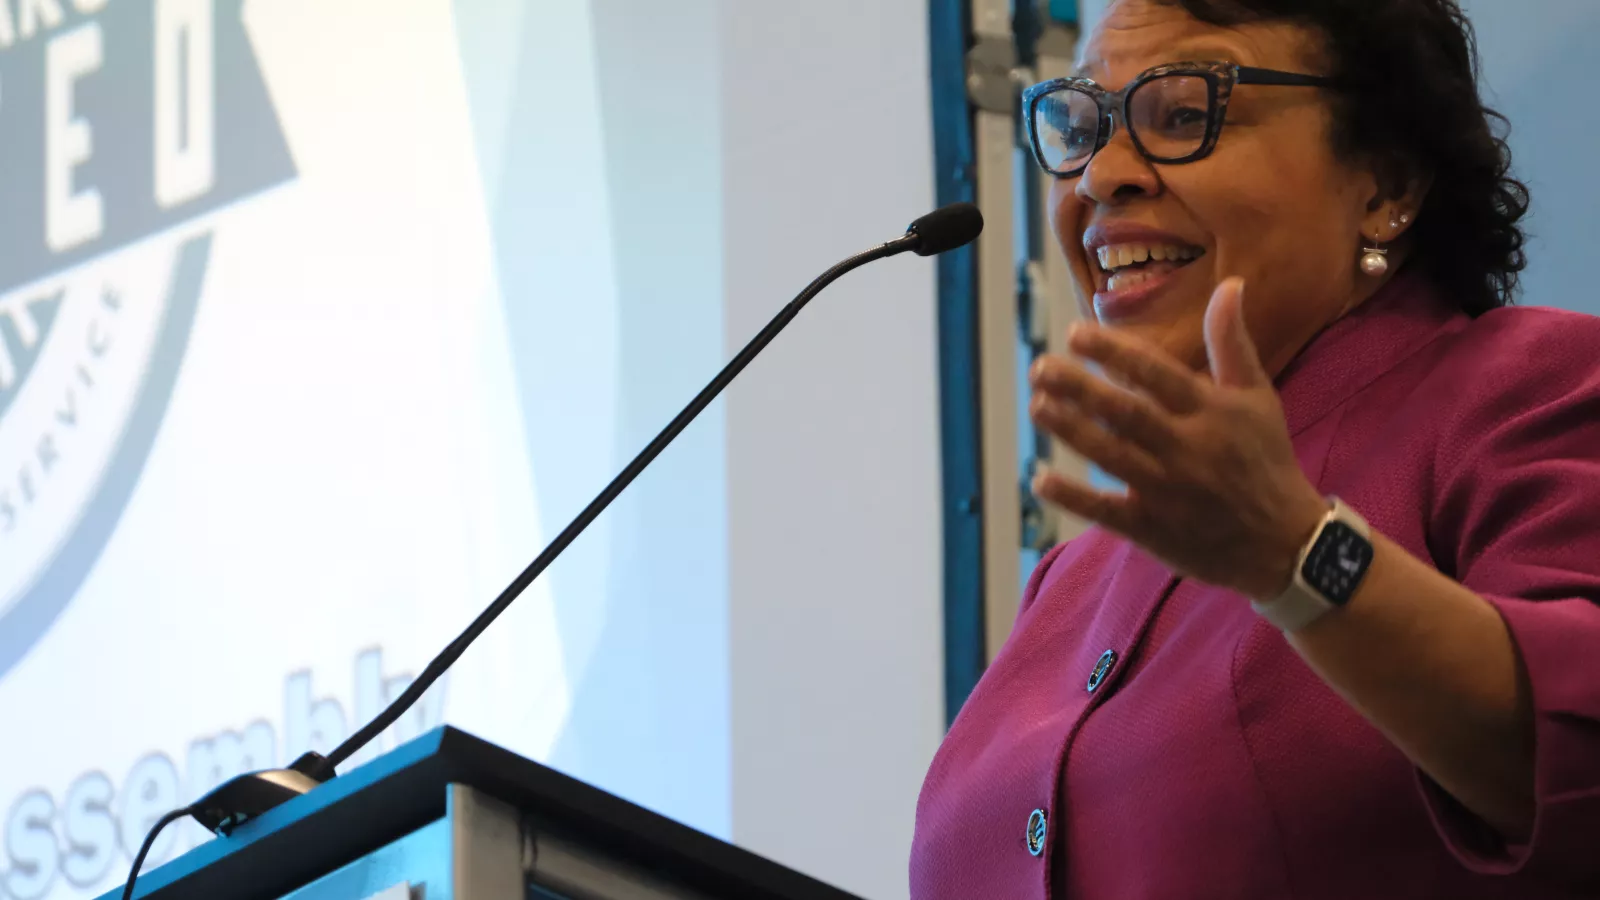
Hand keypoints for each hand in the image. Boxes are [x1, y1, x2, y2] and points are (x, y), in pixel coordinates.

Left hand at [1028, 278, 1329, 600]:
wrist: (1284, 543)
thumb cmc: (1265, 459)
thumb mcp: (1257, 397)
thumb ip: (1232, 342)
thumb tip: (1230, 284)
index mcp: (1211, 411)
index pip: (1156, 374)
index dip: (1114, 352)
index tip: (1075, 333)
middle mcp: (1188, 448)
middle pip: (1125, 413)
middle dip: (1080, 388)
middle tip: (1040, 367)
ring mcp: (1168, 491)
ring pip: (1111, 456)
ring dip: (1071, 430)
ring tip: (1037, 405)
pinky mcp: (1153, 529)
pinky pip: (1106, 511)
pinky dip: (1073, 497)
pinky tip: (1040, 478)